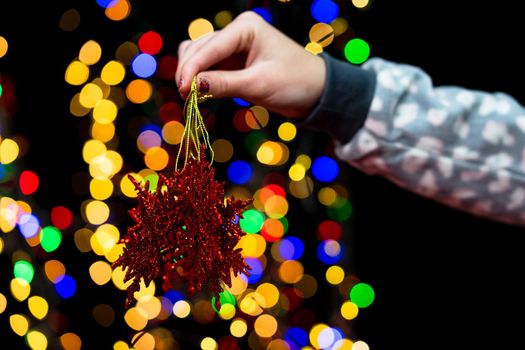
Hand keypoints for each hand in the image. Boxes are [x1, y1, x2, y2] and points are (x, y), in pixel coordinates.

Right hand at [176, 11, 325, 118]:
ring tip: (190, 97)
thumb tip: (191, 87)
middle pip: (198, 47)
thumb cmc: (295, 83)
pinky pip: (208, 68)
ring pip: (199, 56)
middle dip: (189, 71)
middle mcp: (237, 32)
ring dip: (192, 74)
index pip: (210, 46)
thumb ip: (223, 84)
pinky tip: (198, 93)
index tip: (182, 90)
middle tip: (185, 98)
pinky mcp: (233, 62)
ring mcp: (234, 47)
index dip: (192, 68)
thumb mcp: (258, 85)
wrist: (316, 92)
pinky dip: (201, 79)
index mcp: (246, 27)